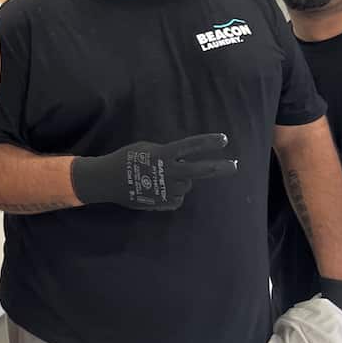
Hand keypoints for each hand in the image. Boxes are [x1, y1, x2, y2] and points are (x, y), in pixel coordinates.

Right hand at [70, 133, 237, 209]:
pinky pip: (177, 199)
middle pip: (200, 170)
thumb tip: (182, 161)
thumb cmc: (125, 159)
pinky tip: (158, 190)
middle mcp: (169, 172)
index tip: (224, 140)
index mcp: (164, 154)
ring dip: (180, 181)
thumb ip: (166, 154)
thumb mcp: (146, 149)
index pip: (191, 146)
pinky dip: (172, 194)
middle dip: (219, 167)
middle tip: (235, 166)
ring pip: (186, 185)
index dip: (208, 142)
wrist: (107, 180)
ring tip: (162, 178)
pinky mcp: (163, 202)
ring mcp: (167, 188)